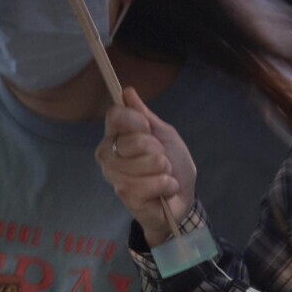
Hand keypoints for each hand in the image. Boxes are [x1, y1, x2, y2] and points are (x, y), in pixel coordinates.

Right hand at [97, 89, 197, 244]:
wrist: (182, 199)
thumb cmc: (173, 165)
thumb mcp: (164, 135)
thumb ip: (145, 115)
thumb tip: (127, 91)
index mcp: (116, 136)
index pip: (115, 116)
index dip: (137, 121)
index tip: (149, 129)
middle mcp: (108, 154)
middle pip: (133, 140)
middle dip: (157, 150)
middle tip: (160, 160)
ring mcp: (114, 176)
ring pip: (143, 163)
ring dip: (164, 170)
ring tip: (164, 176)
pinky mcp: (125, 195)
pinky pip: (149, 184)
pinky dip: (165, 185)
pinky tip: (164, 191)